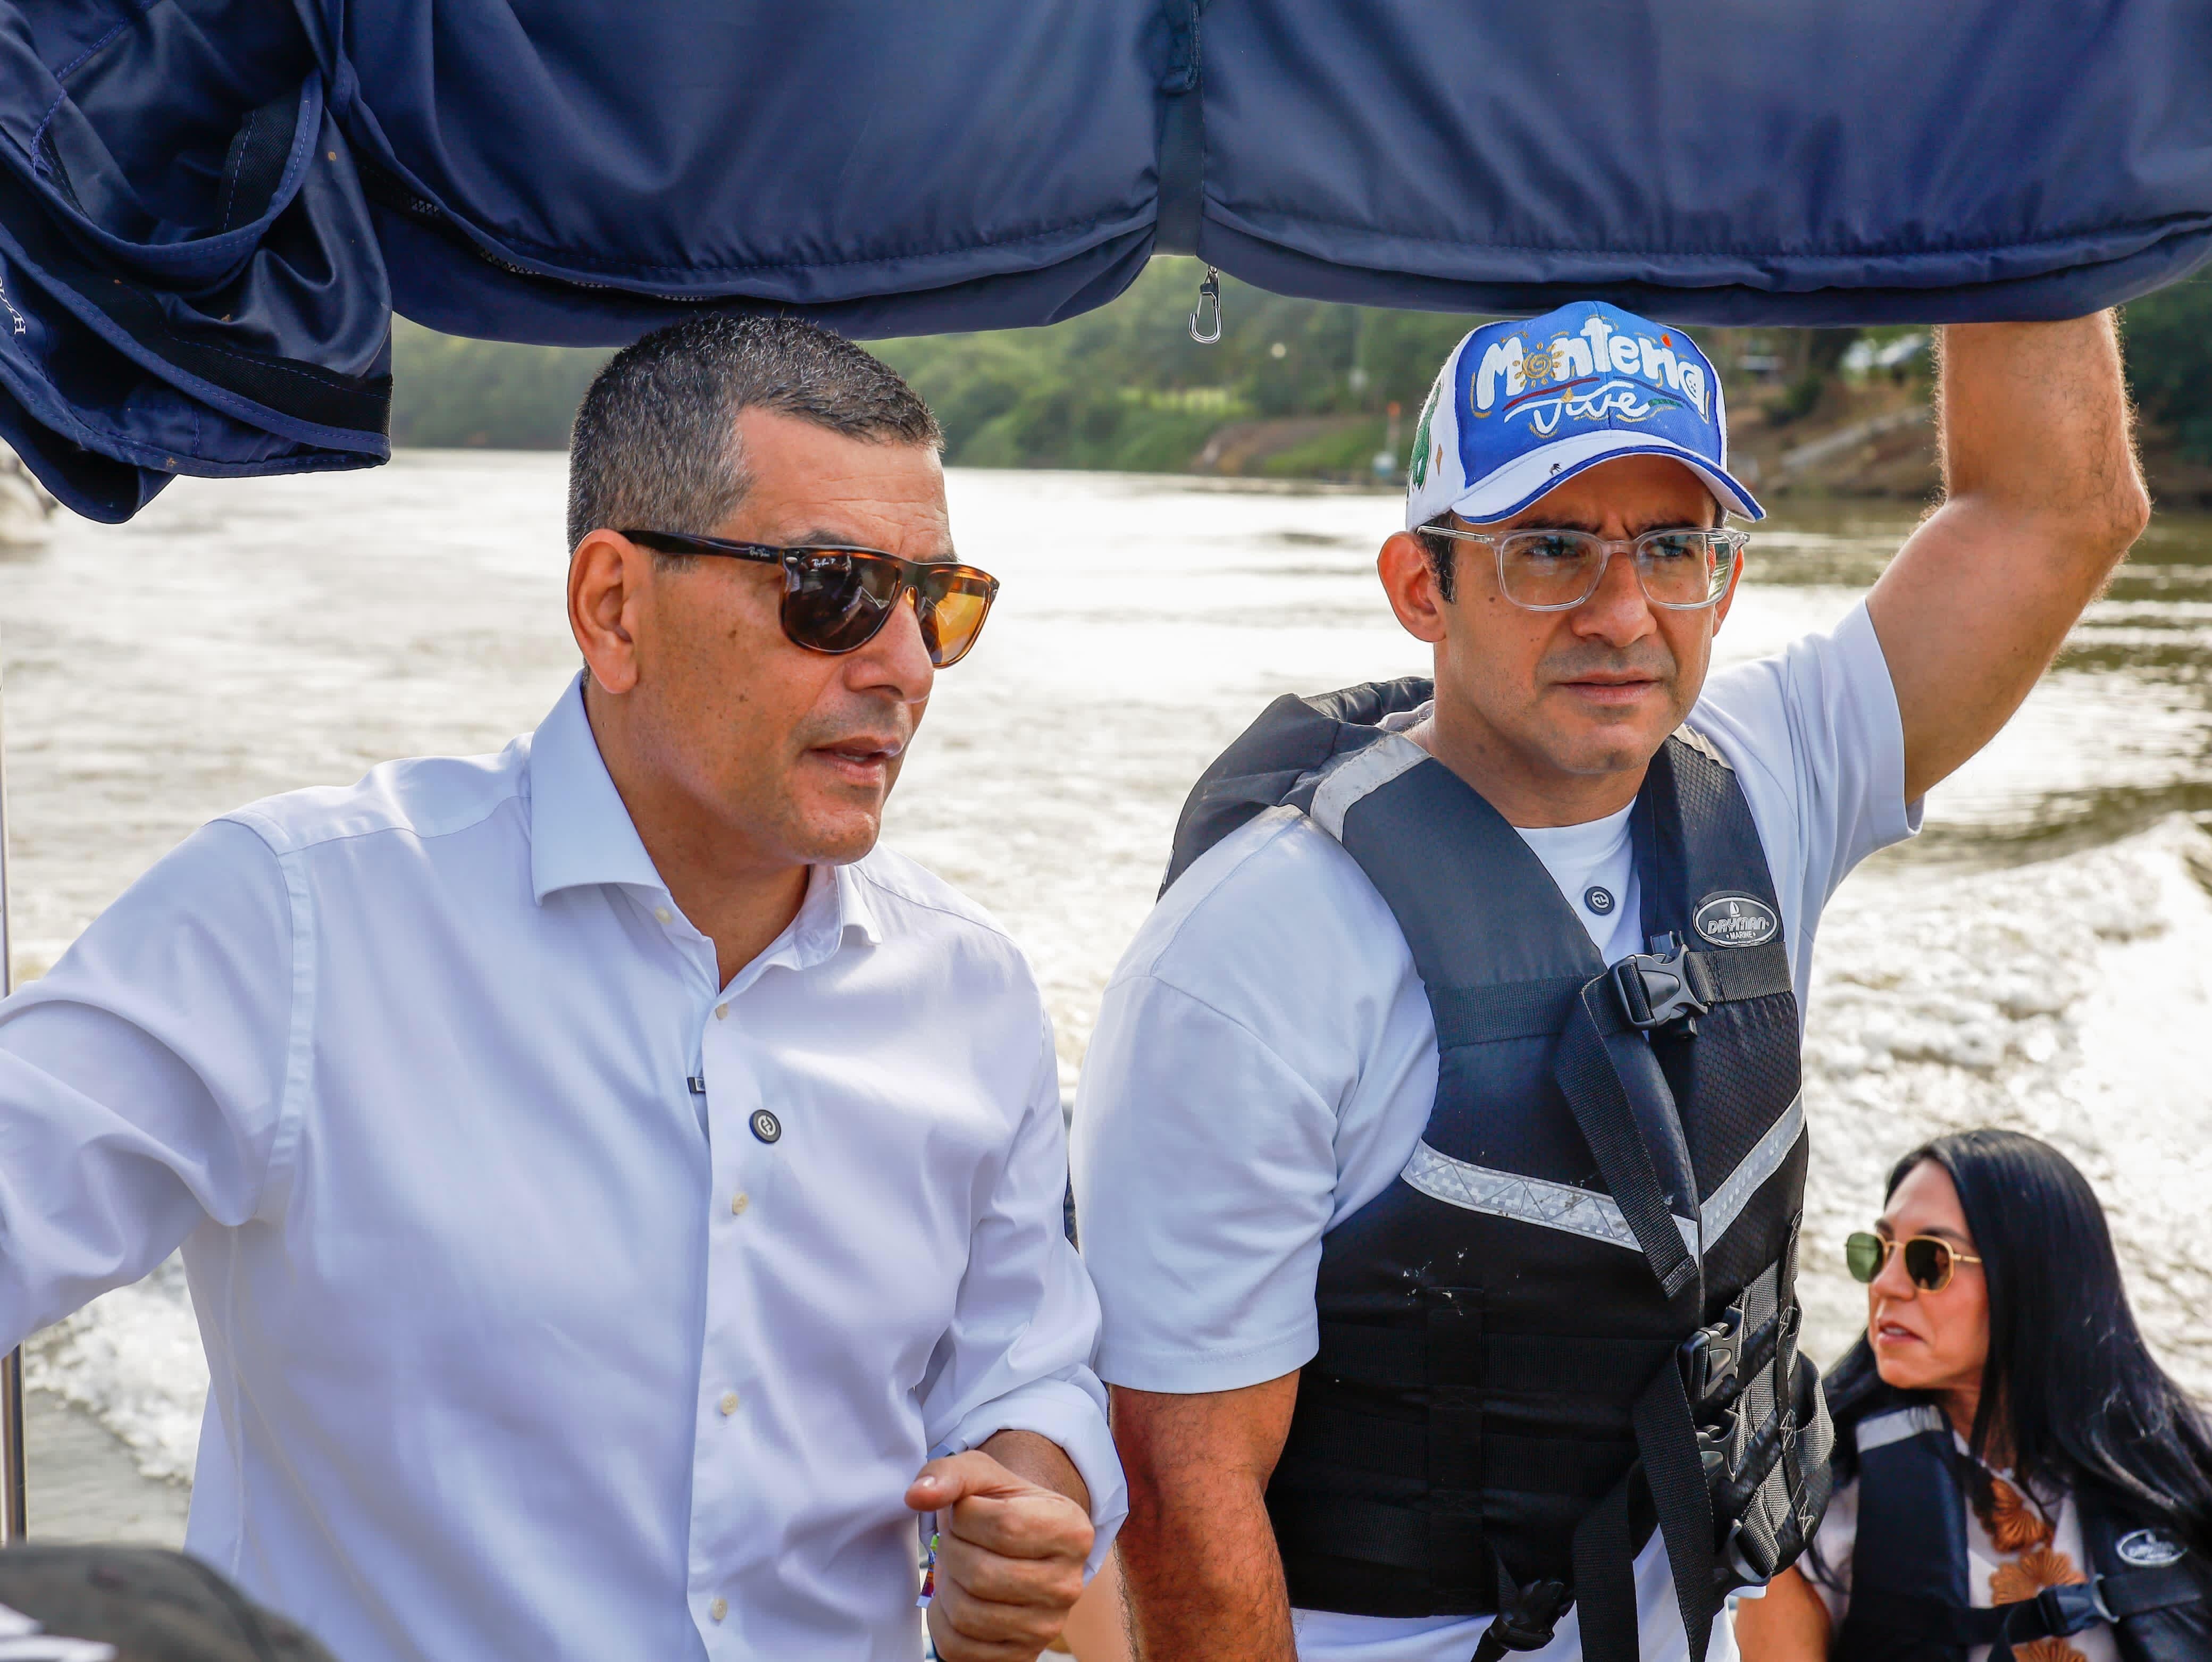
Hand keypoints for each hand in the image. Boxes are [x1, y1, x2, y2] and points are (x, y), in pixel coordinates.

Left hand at [908, 1448, 1094, 1661]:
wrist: (1019, 1544)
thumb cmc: (999, 1504)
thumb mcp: (982, 1474)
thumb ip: (950, 1474)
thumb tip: (917, 1494)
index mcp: (1072, 1531)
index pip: (1005, 1526)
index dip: (966, 1517)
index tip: (965, 1511)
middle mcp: (1068, 1585)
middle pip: (982, 1574)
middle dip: (952, 1550)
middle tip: (956, 1539)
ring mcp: (1046, 1627)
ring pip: (968, 1614)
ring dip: (946, 1585)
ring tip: (957, 1565)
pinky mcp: (1019, 1656)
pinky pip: (959, 1647)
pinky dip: (942, 1620)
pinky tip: (956, 1594)